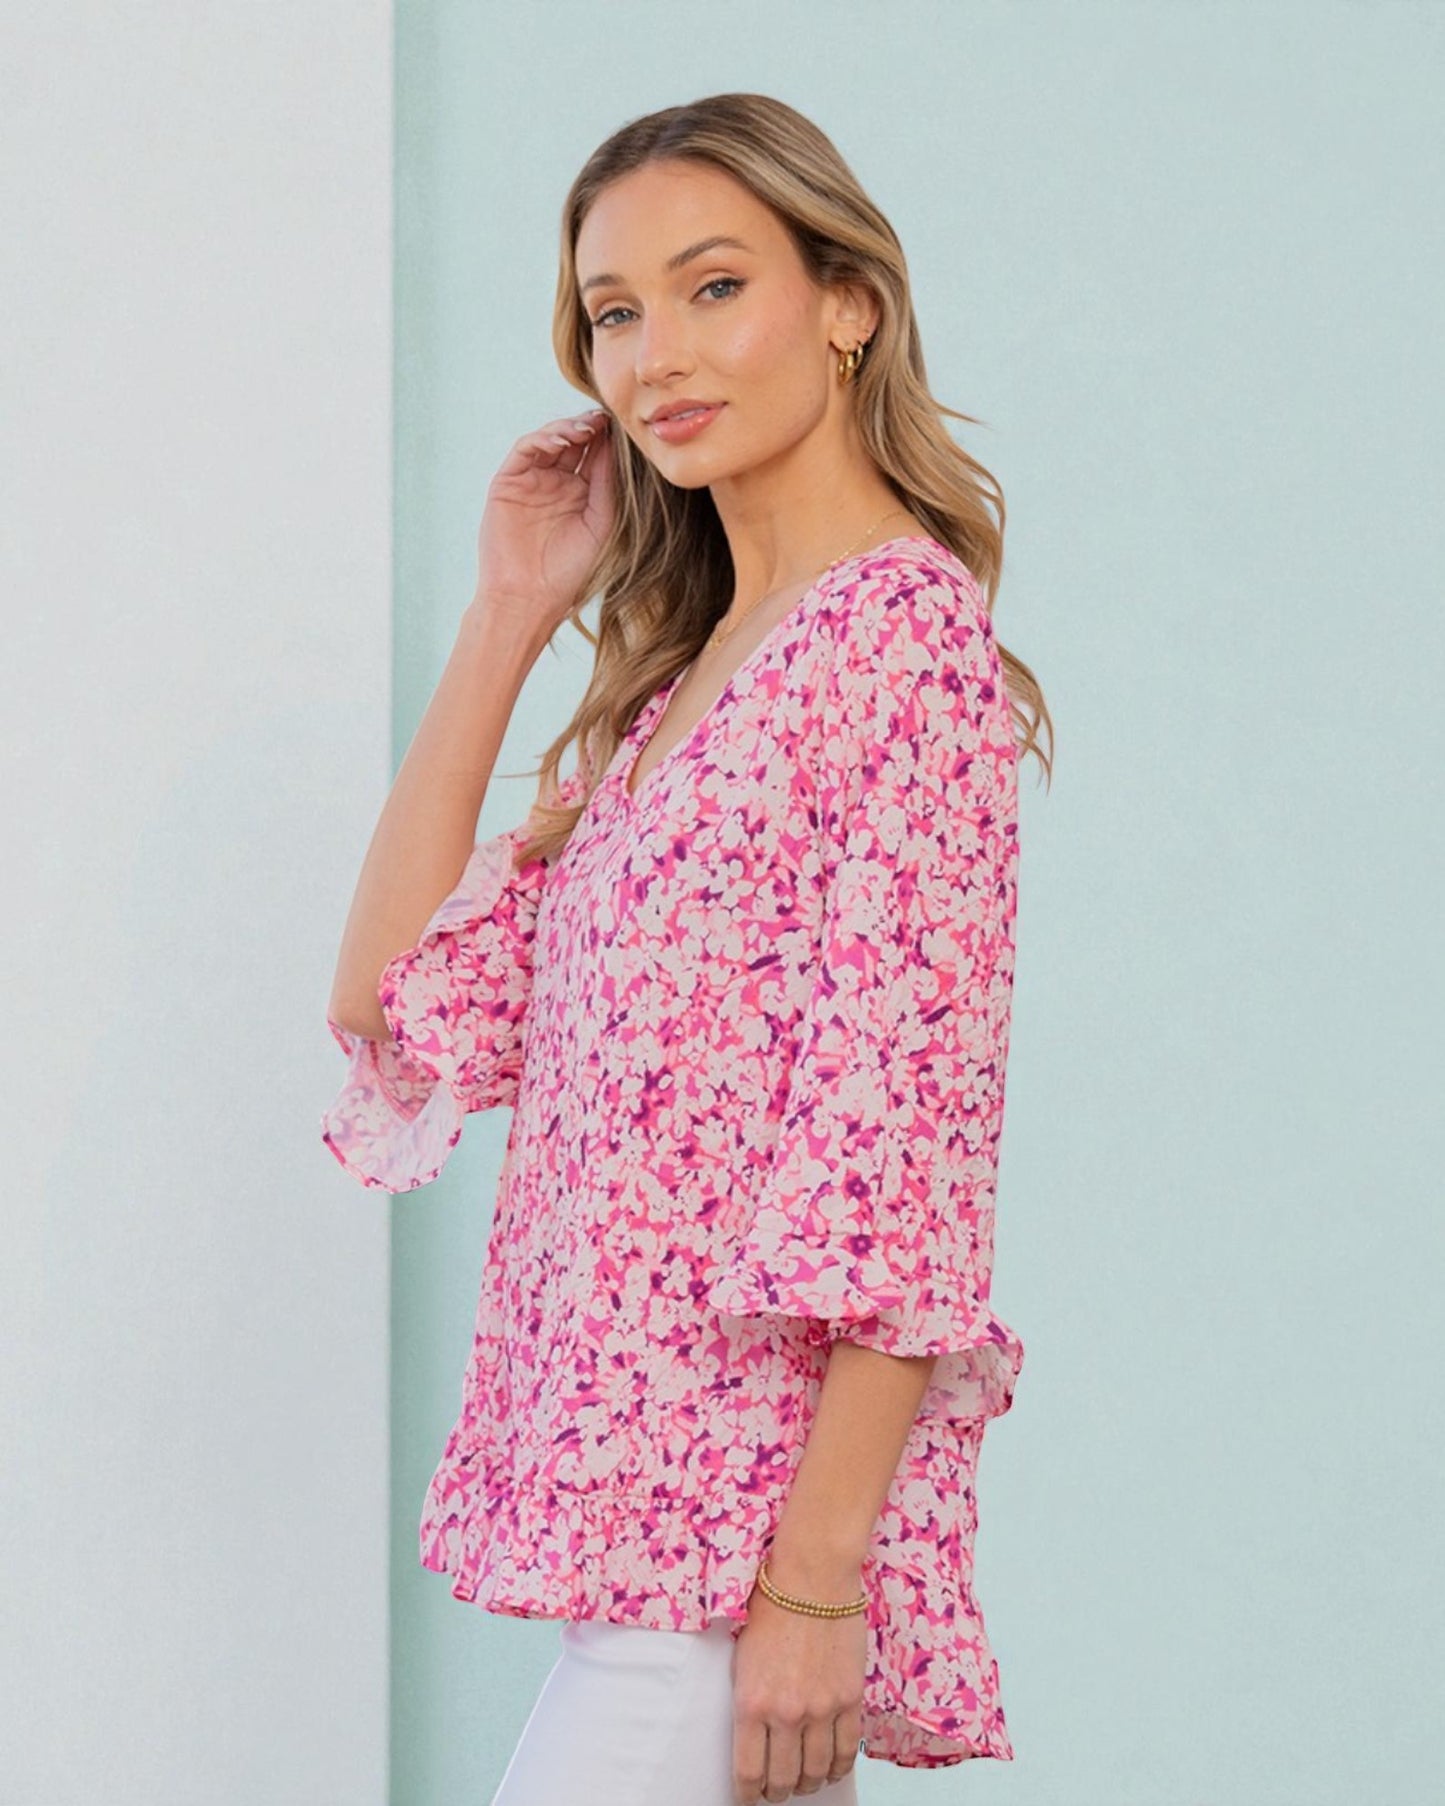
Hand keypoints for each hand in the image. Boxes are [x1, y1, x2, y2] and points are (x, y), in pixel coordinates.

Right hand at [472, 406, 617, 654]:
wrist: (531, 597)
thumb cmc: (570, 571)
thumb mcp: (601, 523)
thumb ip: (608, 484)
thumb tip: (616, 445)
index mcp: (581, 494)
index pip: (596, 455)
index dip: (608, 438)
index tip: (626, 427)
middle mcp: (556, 483)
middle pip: (574, 441)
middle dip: (589, 427)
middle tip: (606, 418)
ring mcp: (531, 481)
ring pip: (549, 439)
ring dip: (567, 428)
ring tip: (586, 428)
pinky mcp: (508, 482)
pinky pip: (525, 450)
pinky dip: (542, 439)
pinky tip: (561, 440)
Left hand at [731, 1567, 865, 1803]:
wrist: (812, 1577)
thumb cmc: (772, 1606)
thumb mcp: (743, 1658)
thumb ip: (751, 1701)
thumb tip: (754, 1737)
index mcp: (751, 1703)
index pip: (748, 1773)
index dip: (749, 1795)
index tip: (749, 1798)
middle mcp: (786, 1714)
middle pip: (783, 1780)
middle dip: (778, 1793)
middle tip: (776, 1791)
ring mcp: (821, 1709)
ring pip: (816, 1772)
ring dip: (808, 1783)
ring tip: (804, 1780)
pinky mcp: (850, 1699)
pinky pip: (846, 1751)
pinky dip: (838, 1767)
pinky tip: (830, 1768)